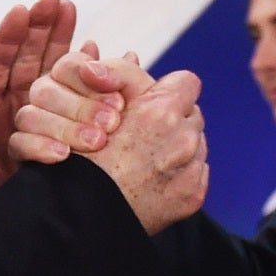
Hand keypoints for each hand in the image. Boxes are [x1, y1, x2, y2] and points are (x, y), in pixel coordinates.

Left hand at [0, 0, 76, 214]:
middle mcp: (13, 104)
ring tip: (70, 8)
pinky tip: (96, 50)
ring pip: (50, 67)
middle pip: (26, 57)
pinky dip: (85, 71)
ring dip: (61, 38)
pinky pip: (73, 90)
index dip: (8, 38)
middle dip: (39, 27)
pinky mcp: (61, 122)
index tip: (21, 11)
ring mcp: (39, 111)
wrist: (13, 223)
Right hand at [15, 48, 207, 233]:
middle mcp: (184, 140)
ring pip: (196, 143)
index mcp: (161, 112)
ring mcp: (191, 170)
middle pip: (191, 114)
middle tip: (143, 132)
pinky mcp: (193, 195)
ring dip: (177, 146)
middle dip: (172, 119)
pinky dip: (179, 173)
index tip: (148, 104)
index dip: (164, 90)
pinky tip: (151, 178)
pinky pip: (196, 172)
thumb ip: (120, 76)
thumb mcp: (90, 104)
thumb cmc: (78, 160)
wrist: (80, 218)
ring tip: (144, 158)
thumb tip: (135, 57)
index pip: (185, 82)